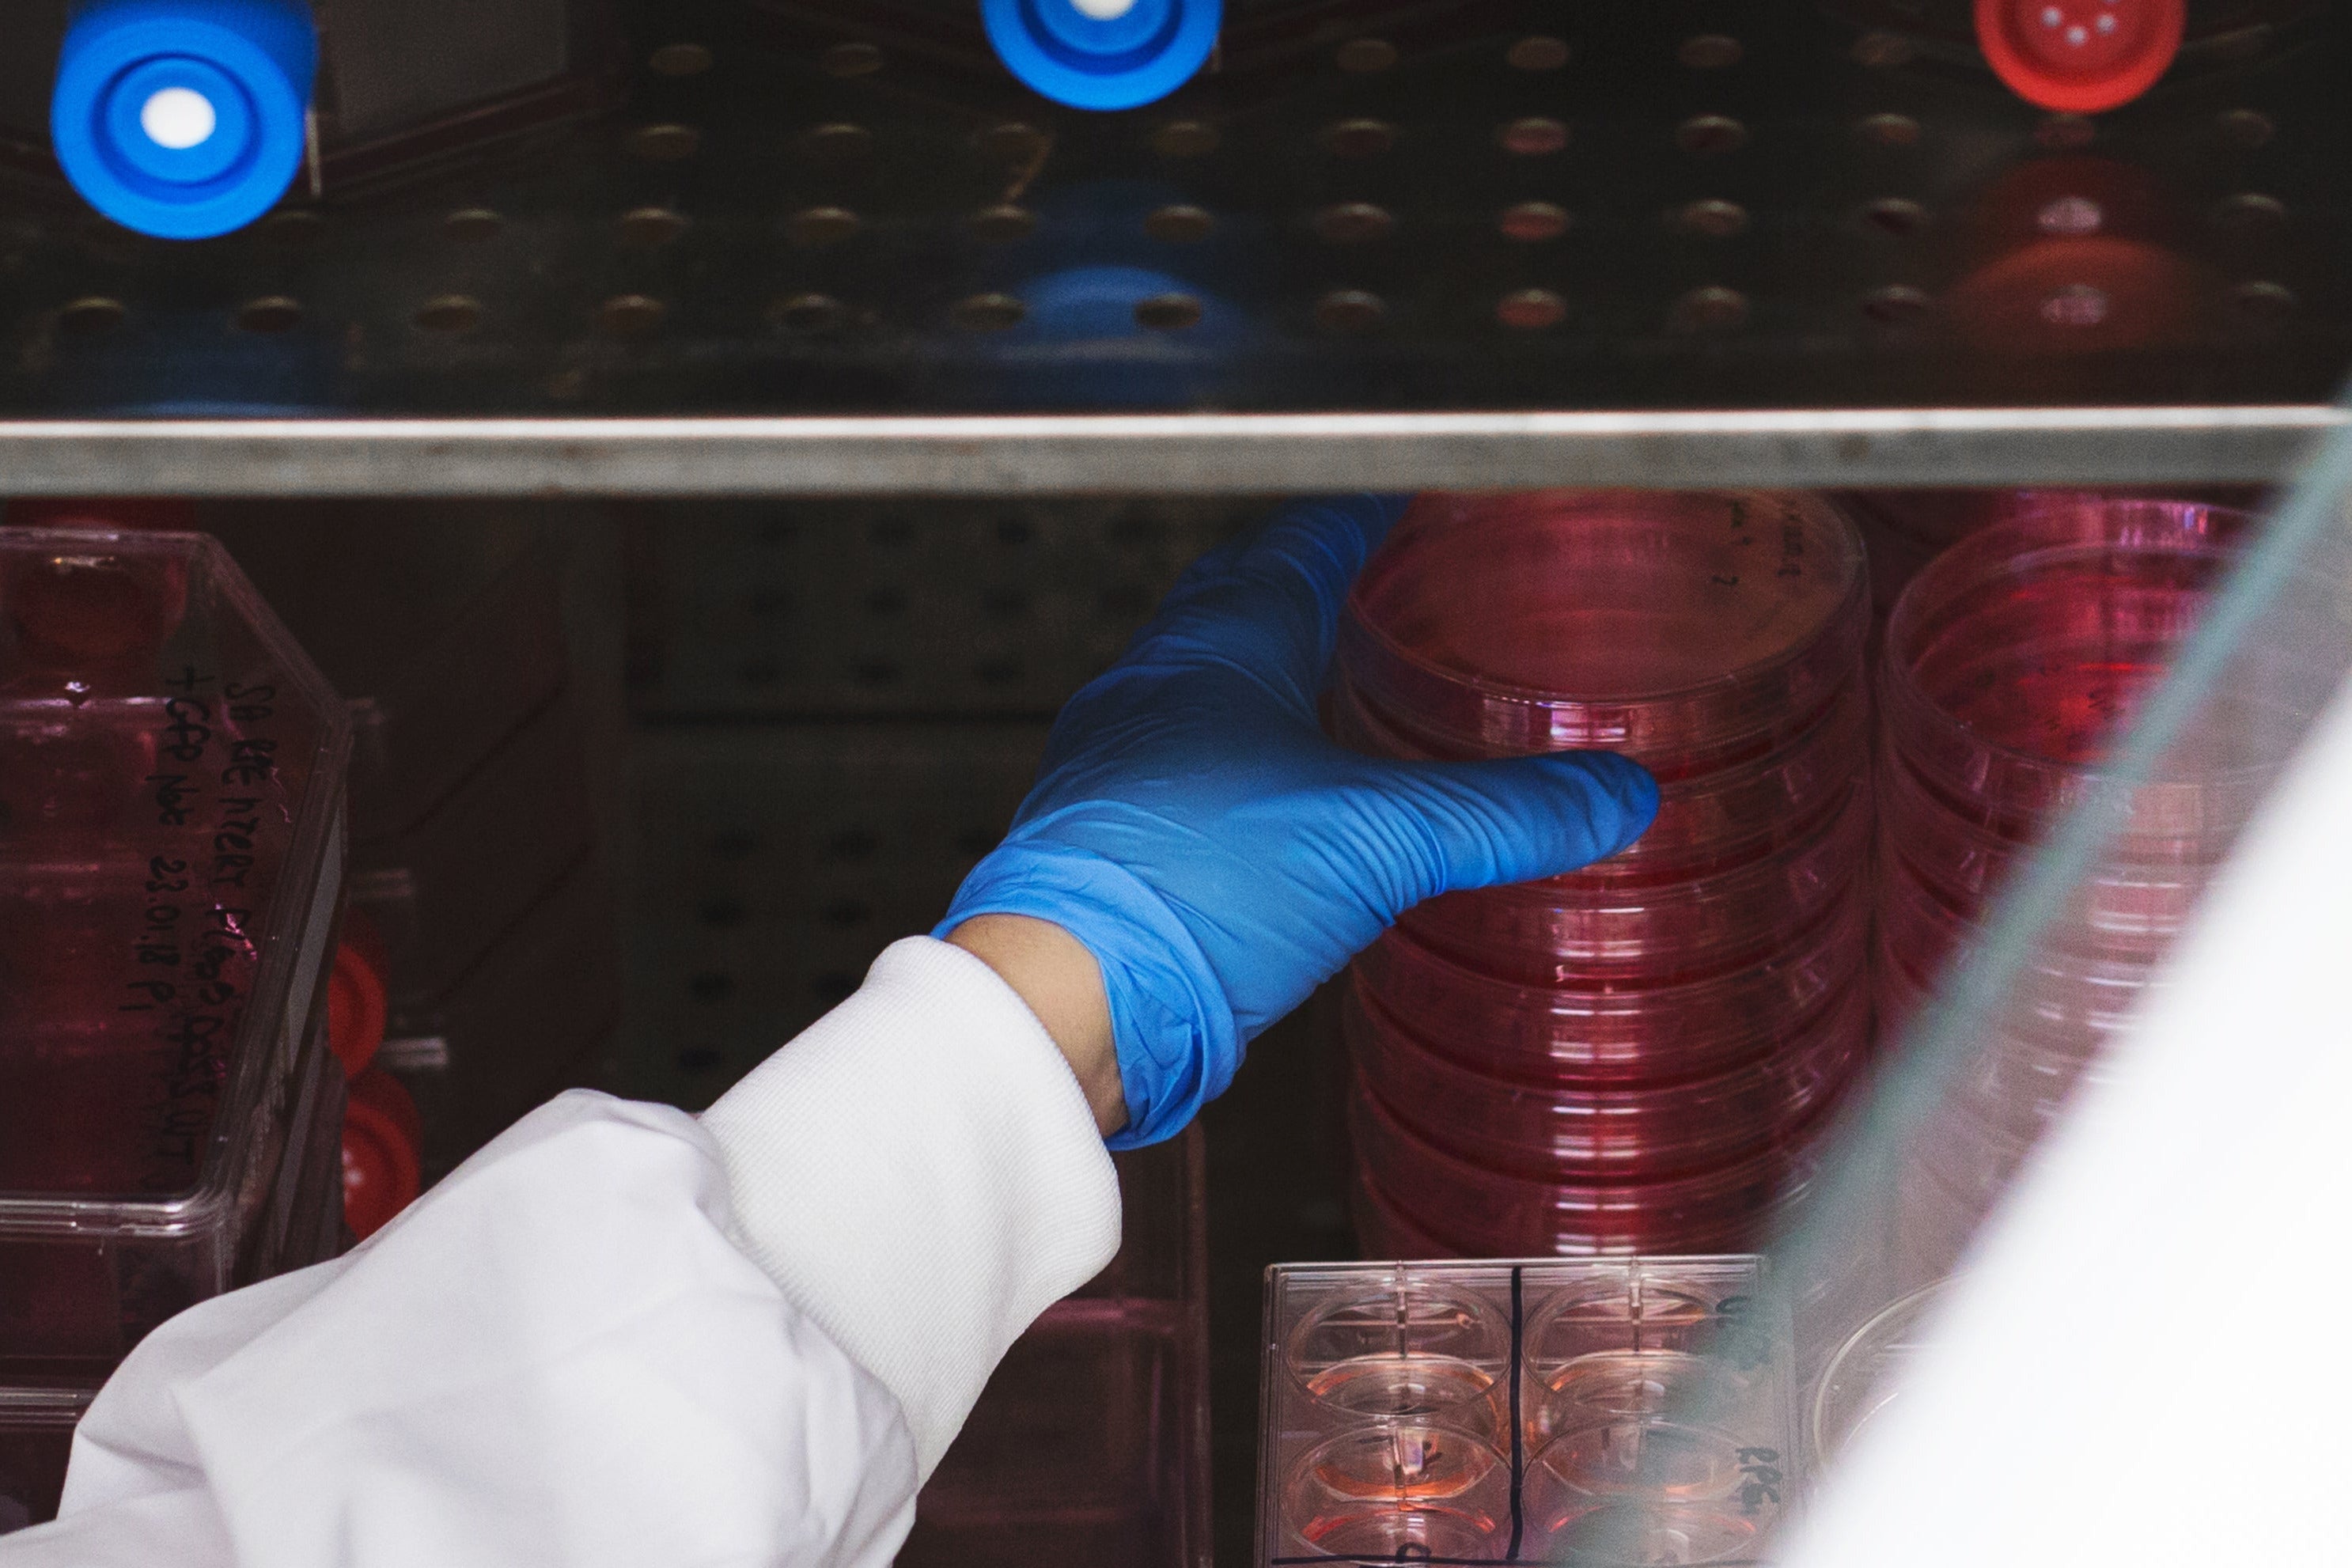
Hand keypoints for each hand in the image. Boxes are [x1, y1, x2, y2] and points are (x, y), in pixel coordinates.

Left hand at [940, 494, 1658, 1146]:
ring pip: (1217, 679)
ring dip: (1287, 670)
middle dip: (1328, 584)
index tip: (1426, 508)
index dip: (1375, 517)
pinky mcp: (1116, 830)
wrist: (1068, 996)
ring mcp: (1125, 754)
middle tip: (1398, 591)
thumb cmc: (1189, 888)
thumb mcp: (1381, 838)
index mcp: (1221, 639)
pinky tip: (1297, 803)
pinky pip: (1195, 758)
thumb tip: (1612, 794)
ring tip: (1360, 691)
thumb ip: (1505, 814)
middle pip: (1251, 594)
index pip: (1307, 535)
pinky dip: (1256, 754)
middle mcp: (1159, 679)